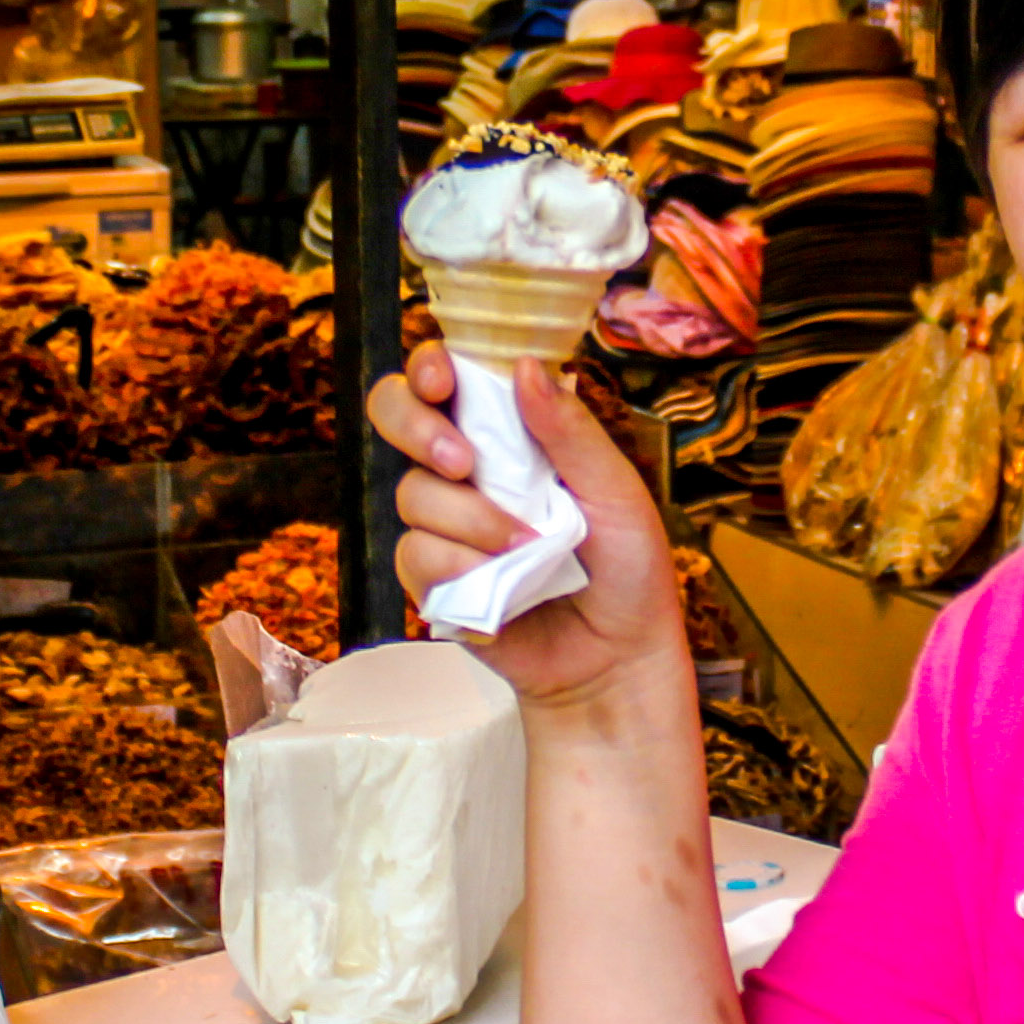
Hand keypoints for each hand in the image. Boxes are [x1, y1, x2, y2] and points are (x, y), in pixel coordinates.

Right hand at [371, 343, 686, 726]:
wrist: (618, 658)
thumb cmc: (627, 569)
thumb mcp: (614, 489)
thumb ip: (568, 431)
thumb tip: (524, 366)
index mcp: (512, 437)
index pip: (447, 382)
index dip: (428, 367)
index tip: (441, 379)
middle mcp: (468, 473)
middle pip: (396, 417)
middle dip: (418, 429)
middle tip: (463, 462)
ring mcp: (445, 525)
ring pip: (412, 494)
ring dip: (472, 522)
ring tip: (526, 549)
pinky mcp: (433, 579)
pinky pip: (415, 556)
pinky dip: (459, 568)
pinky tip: (501, 586)